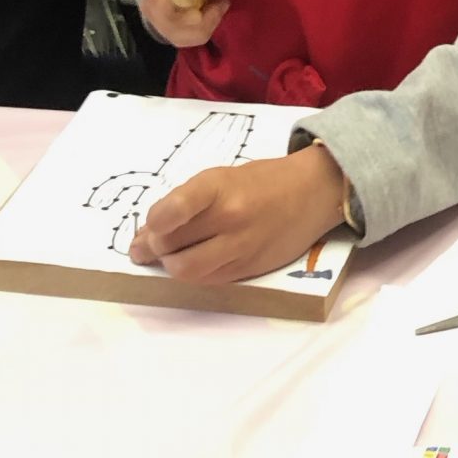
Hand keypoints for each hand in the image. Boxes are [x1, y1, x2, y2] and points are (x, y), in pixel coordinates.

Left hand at [126, 142, 348, 283]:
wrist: (312, 192)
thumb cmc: (260, 180)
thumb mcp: (221, 177)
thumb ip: (185, 203)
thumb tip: (145, 235)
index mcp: (219, 185)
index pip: (175, 208)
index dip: (153, 222)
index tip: (148, 226)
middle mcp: (230, 217)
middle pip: (171, 244)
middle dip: (152, 247)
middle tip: (146, 245)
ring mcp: (241, 246)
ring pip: (186, 270)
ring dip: (169, 265)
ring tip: (167, 256)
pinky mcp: (249, 268)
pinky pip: (208, 279)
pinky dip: (193, 273)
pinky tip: (193, 260)